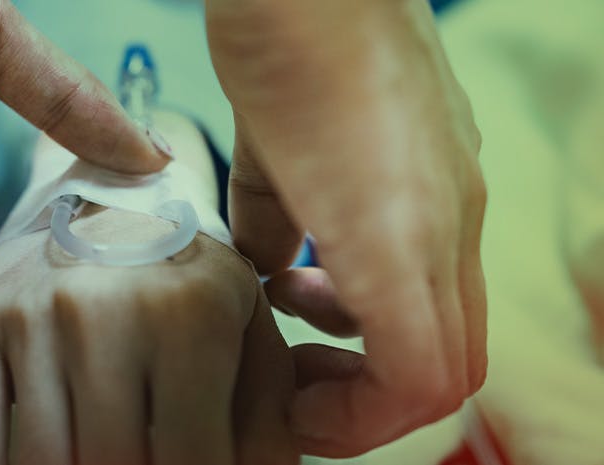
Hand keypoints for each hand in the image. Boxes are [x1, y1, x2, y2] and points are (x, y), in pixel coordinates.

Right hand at [0, 115, 298, 464]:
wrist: (105, 195)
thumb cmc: (187, 273)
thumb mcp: (245, 322)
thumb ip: (267, 407)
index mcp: (189, 314)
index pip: (192, 459)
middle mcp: (103, 310)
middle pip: (112, 464)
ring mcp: (31, 316)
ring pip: (41, 462)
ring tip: (96, 458)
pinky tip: (37, 463)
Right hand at [207, 0, 486, 455]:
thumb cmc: (291, 39)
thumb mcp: (281, 146)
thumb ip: (276, 217)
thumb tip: (260, 268)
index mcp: (431, 205)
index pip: (441, 328)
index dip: (370, 369)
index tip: (299, 358)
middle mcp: (453, 226)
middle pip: (453, 368)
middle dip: (362, 395)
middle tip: (294, 375)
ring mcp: (440, 232)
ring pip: (443, 377)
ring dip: (358, 393)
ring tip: (285, 344)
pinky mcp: (400, 239)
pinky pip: (412, 367)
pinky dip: (355, 393)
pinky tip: (282, 338)